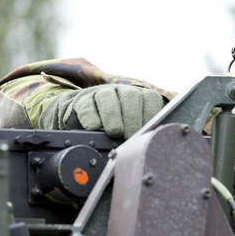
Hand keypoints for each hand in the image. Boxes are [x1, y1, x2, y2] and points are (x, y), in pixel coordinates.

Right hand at [40, 84, 165, 138]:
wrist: (85, 121)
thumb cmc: (116, 129)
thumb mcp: (132, 130)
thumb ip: (143, 133)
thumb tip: (151, 144)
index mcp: (139, 97)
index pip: (150, 99)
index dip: (151, 114)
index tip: (147, 131)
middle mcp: (121, 91)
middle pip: (131, 96)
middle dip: (132, 118)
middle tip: (130, 135)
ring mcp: (101, 94)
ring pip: (108, 97)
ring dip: (113, 116)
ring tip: (114, 132)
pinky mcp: (83, 101)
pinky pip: (87, 105)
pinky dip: (91, 117)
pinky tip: (94, 128)